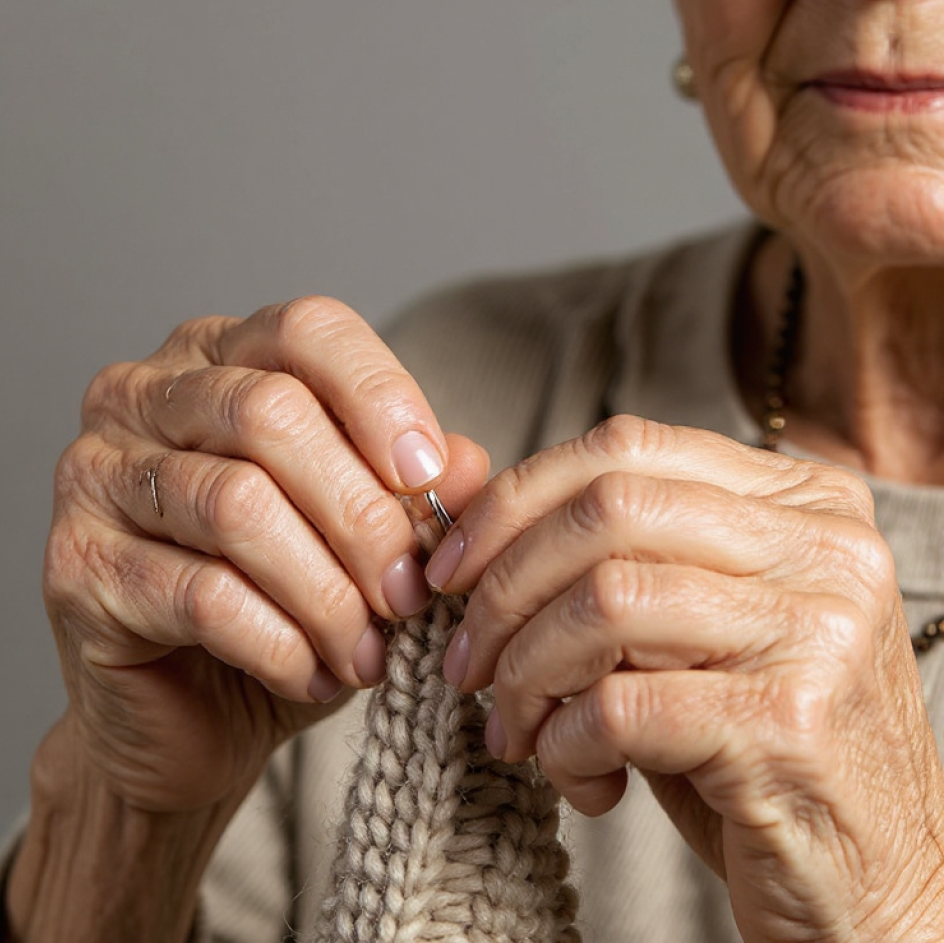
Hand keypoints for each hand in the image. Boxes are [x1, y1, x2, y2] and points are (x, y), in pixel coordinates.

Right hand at [44, 296, 487, 812]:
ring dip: (328, 591)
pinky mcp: (76, 564)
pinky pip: (199, 593)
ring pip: (239, 505)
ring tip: (368, 650)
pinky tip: (315, 674)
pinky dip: (280, 642)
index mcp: (221, 358)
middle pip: (273, 415)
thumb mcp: (363, 536)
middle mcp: (146, 395)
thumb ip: (411, 488)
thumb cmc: (281, 606)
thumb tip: (466, 463)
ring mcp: (98, 473)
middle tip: (411, 594)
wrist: (189, 714)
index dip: (381, 396)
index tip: (430, 478)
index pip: (307, 330)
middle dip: (363, 516)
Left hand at [428, 415, 943, 940]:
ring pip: (604, 602)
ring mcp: (817, 629)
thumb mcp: (692, 623)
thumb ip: (617, 556)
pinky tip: (576, 776)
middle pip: (606, 511)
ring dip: (525, 673)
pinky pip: (619, 705)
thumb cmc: (755, 741)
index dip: (514, 500)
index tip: (452, 566)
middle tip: (464, 659)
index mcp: (801, 499)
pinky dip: (564, 743)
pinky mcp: (790, 723)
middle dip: (503, 588)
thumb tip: (476, 514)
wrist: (873, 877)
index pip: (625, 447)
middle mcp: (823, 548)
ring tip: (513, 728)